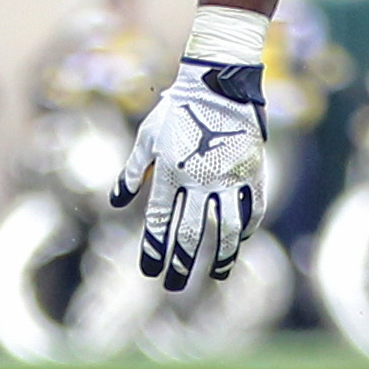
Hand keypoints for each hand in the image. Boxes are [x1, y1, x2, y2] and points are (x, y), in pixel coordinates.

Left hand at [110, 60, 266, 290]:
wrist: (219, 83)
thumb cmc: (177, 110)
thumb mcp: (147, 138)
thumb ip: (131, 172)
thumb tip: (115, 202)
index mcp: (169, 170)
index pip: (159, 220)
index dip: (153, 248)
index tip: (149, 271)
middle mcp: (199, 178)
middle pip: (190, 231)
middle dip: (181, 263)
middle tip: (173, 286)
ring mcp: (228, 175)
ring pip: (226, 227)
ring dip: (220, 255)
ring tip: (213, 275)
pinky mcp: (253, 170)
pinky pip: (252, 207)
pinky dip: (246, 227)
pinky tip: (239, 243)